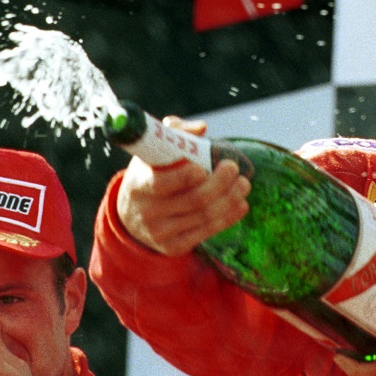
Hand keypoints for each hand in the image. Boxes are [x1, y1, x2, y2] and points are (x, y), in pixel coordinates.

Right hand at [116, 116, 250, 255]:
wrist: (131, 216)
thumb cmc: (150, 174)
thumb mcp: (153, 153)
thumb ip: (175, 133)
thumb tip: (202, 128)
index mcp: (139, 184)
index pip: (162, 183)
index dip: (185, 177)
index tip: (203, 167)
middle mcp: (147, 211)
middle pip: (194, 200)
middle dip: (220, 184)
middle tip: (233, 168)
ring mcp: (160, 233)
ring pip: (205, 216)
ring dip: (230, 199)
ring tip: (244, 184)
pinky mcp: (174, 247)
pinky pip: (207, 232)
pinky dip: (228, 217)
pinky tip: (240, 204)